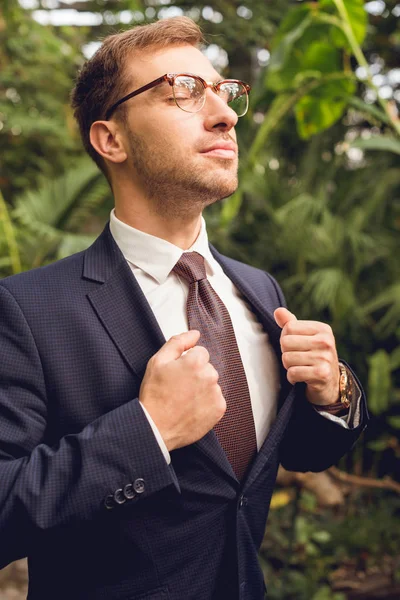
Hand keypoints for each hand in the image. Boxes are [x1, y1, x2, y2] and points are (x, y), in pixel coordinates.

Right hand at [139, 330, 225, 450]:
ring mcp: (216, 393)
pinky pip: (215, 399)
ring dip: (201, 388)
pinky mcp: (219, 409)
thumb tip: (195, 333)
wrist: (155, 427)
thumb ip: (178, 342)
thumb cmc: (154, 395)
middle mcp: (210, 376)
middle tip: (178, 387)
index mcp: (196, 362)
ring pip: (211, 383)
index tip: (177, 373)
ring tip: (184, 399)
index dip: (186, 361)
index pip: (200, 352)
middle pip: (207, 367)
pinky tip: (192, 407)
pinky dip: (206, 402)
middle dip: (195, 374)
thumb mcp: (158, 361)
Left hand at [274, 307, 339, 405]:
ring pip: (287, 359)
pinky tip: (302, 378)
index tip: (297, 347)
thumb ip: (290, 324)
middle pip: (285, 342)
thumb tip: (278, 311)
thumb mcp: (305, 338)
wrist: (330, 385)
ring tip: (301, 368)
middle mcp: (326, 341)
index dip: (286, 339)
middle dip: (286, 353)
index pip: (289, 327)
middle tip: (298, 360)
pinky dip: (292, 378)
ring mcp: (325, 358)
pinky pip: (292, 373)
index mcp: (322, 329)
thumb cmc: (314, 357)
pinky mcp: (321, 374)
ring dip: (289, 367)